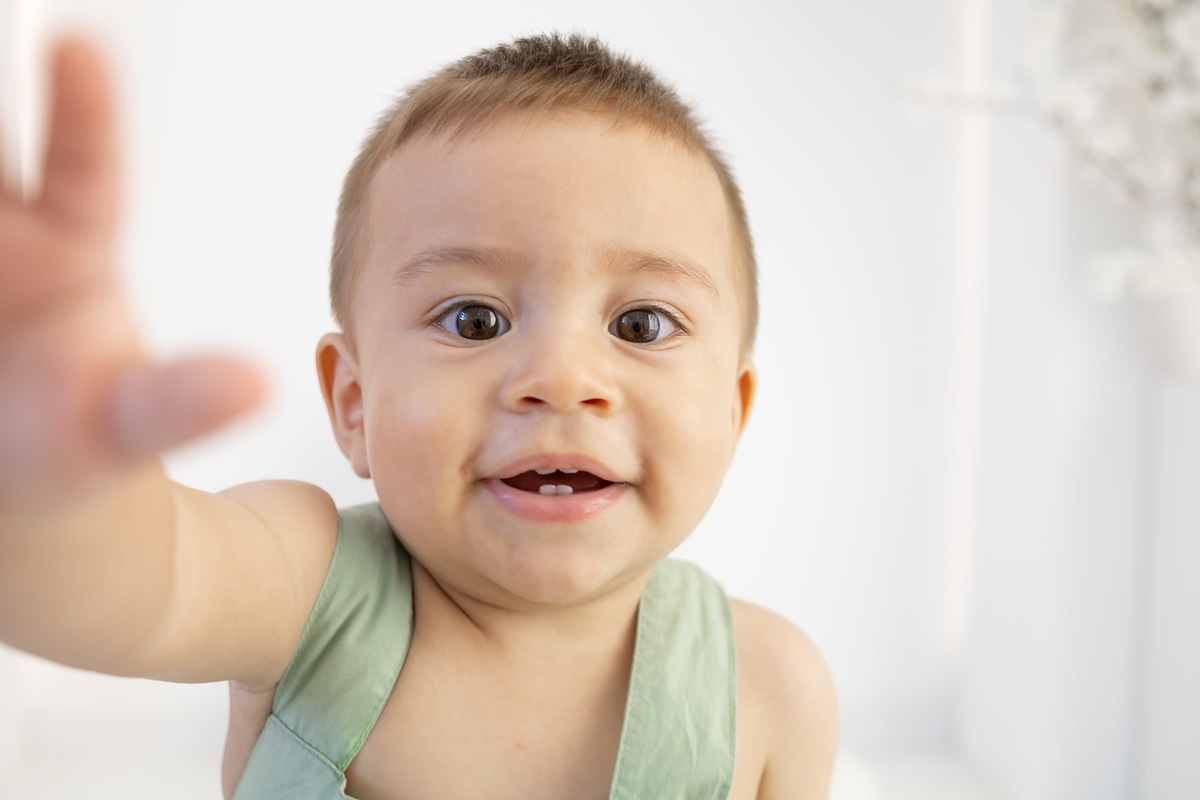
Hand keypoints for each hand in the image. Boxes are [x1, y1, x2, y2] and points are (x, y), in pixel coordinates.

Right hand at [0, 39, 262, 504]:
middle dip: (0, 92)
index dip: (84, 112)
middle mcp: (13, 234)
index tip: (82, 48)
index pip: (82, 171)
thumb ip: (182, 404)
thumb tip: (256, 387)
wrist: (22, 454)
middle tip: (0, 45)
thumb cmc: (82, 430)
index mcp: (75, 256)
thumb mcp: (132, 427)